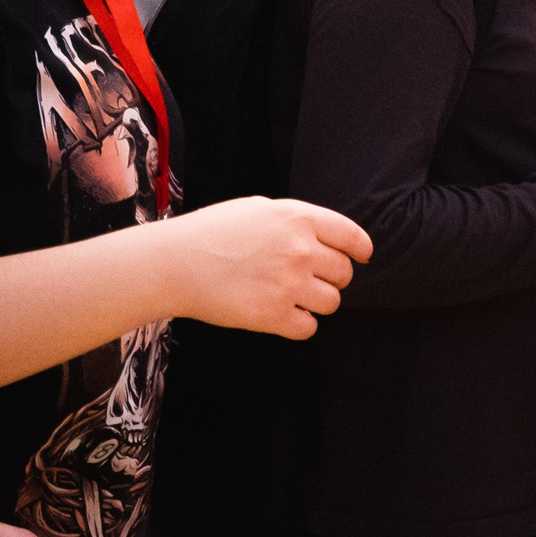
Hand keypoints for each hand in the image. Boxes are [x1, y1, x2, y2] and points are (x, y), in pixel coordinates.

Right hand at [157, 196, 373, 337]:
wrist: (175, 263)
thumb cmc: (212, 231)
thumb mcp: (259, 208)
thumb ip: (295, 221)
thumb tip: (324, 238)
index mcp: (299, 218)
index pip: (352, 237)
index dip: (360, 251)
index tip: (360, 257)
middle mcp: (301, 250)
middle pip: (344, 274)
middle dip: (331, 278)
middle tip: (308, 279)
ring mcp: (289, 284)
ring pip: (332, 302)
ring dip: (317, 302)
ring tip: (292, 296)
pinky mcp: (274, 316)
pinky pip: (309, 327)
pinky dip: (299, 324)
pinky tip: (282, 314)